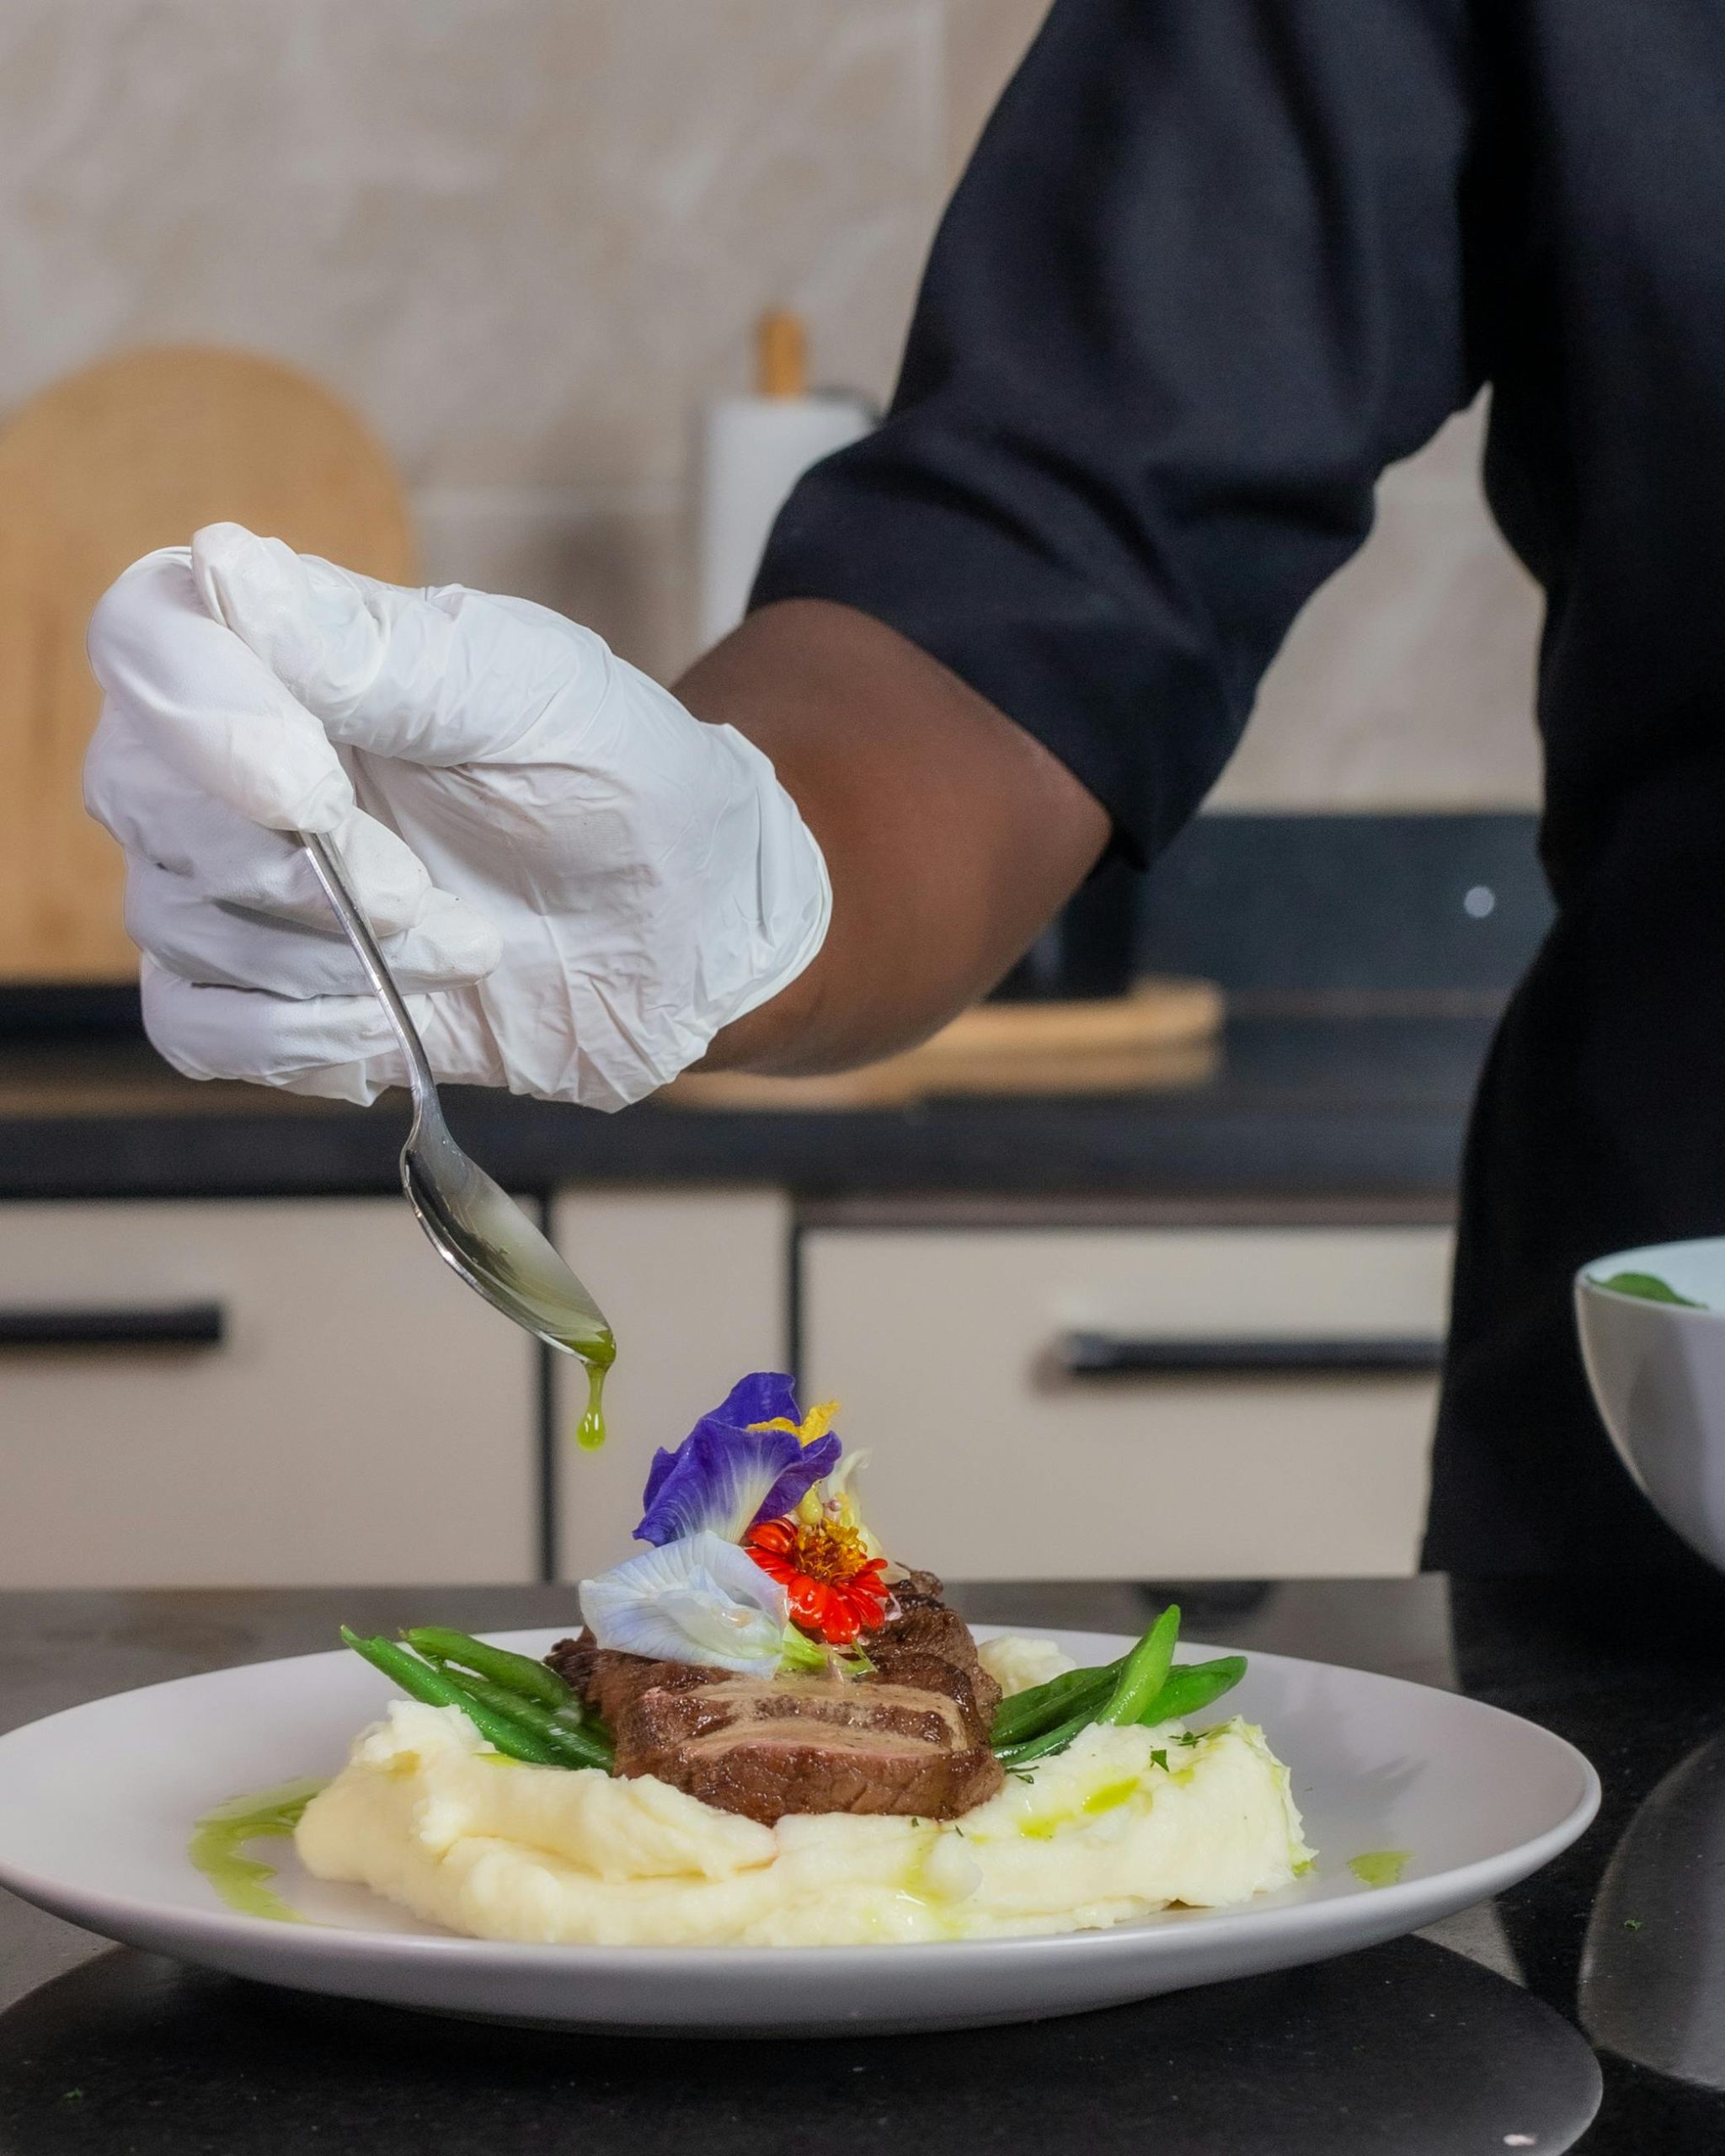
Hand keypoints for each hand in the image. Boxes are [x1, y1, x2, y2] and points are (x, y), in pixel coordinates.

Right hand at [83, 524, 830, 1107]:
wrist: (686, 933)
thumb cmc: (622, 782)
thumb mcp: (540, 696)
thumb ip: (389, 650)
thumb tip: (230, 564)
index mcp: (299, 652)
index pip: (146, 636)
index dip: (197, 716)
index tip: (313, 787)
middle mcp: (241, 758)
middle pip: (140, 794)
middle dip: (294, 871)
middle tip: (431, 898)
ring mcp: (244, 878)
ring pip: (173, 920)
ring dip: (326, 961)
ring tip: (463, 949)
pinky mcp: (268, 990)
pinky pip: (195, 1026)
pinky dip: (293, 1035)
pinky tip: (397, 1022)